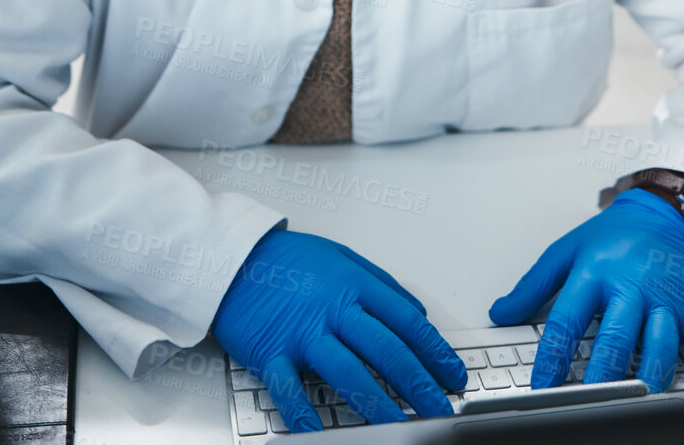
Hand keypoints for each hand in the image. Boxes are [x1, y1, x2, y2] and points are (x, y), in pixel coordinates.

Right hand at [212, 228, 466, 431]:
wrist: (230, 257)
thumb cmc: (286, 259)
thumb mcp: (341, 257)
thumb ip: (382, 285)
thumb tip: (417, 313)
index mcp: (353, 284)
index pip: (407, 322)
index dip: (435, 352)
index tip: (453, 375)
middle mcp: (332, 309)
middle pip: (386, 351)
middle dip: (419, 385)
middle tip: (440, 408)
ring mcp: (302, 333)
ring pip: (349, 374)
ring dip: (380, 406)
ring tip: (404, 427)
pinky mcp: (271, 352)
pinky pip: (291, 390)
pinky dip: (305, 415)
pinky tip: (321, 434)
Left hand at [488, 188, 683, 392]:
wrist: (663, 211)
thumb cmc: (614, 234)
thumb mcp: (566, 251)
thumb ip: (532, 285)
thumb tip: (500, 312)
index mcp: (595, 274)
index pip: (567, 322)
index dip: (552, 357)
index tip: (542, 386)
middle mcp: (631, 289)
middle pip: (616, 339)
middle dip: (602, 376)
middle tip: (589, 402)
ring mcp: (664, 301)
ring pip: (660, 345)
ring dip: (650, 377)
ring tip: (637, 402)